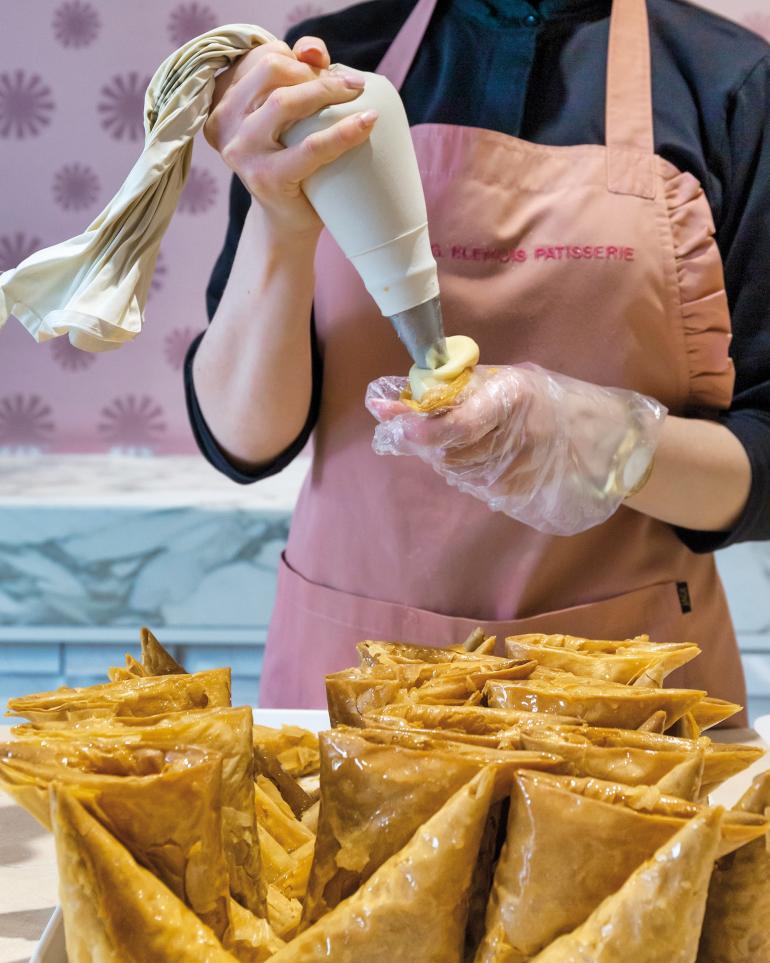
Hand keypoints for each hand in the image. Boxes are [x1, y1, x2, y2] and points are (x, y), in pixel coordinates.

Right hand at [204, 36, 376, 236]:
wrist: (288, 221)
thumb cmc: (293, 164)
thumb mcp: (290, 117)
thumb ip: (299, 76)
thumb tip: (313, 50)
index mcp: (224, 101)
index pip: (261, 57)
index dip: (297, 56)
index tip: (325, 69)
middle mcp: (224, 122)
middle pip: (271, 70)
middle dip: (315, 72)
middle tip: (351, 85)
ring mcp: (241, 150)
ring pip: (284, 102)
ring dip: (327, 91)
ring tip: (357, 95)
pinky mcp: (265, 176)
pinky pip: (311, 146)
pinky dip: (344, 132)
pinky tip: (367, 122)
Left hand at [366, 364, 666, 534]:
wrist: (595, 433)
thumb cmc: (538, 397)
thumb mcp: (500, 379)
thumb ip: (449, 391)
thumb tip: (385, 406)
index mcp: (514, 395)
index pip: (458, 422)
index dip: (421, 428)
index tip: (392, 424)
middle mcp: (522, 433)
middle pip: (450, 453)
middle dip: (429, 443)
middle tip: (422, 429)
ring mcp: (525, 467)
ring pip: (458, 473)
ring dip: (449, 459)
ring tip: (472, 439)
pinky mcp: (525, 492)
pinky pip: (478, 488)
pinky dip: (471, 473)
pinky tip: (490, 457)